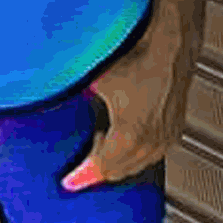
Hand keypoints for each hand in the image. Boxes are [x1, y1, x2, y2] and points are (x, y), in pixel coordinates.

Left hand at [61, 33, 192, 191]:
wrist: (171, 40)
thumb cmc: (141, 53)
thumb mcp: (94, 77)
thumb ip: (69, 92)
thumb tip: (47, 93)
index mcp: (131, 134)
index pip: (102, 170)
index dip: (82, 178)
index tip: (69, 182)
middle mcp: (153, 139)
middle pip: (120, 170)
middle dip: (98, 169)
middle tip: (81, 162)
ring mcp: (167, 133)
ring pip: (139, 164)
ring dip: (119, 160)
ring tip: (102, 145)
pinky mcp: (175, 125)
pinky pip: (154, 152)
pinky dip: (137, 152)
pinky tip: (128, 138)